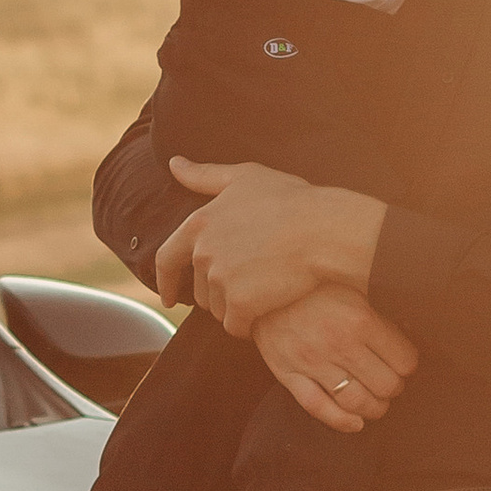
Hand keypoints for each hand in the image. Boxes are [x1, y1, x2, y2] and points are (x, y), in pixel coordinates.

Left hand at [154, 156, 386, 330]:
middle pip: (199, 289)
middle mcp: (203, 253)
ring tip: (264, 290)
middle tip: (249, 284)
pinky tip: (266, 312)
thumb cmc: (291, 200)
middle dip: (218, 292)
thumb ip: (204, 175)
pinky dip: (247, 325)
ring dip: (234, 308)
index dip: (165, 282)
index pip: (166, 260)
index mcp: (198, 224)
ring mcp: (220, 279)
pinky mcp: (240, 303)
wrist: (324, 230)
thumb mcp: (245, 177)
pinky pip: (235, 326)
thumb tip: (173, 164)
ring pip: (218, 309)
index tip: (167, 298)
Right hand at [255, 285, 418, 431]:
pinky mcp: (289, 375)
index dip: (408, 364)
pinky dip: (342, 422)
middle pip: (386, 385)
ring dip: (375, 408)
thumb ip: (376, 315)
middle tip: (389, 381)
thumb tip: (403, 340)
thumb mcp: (352, 287)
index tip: (403, 363)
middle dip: (394, 387)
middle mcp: (339, 344)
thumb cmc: (312, 286)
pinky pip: (318, 408)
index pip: (404, 360)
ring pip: (357, 402)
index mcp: (360, 319)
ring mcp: (312, 363)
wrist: (261, 287)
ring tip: (376, 401)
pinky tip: (356, 424)